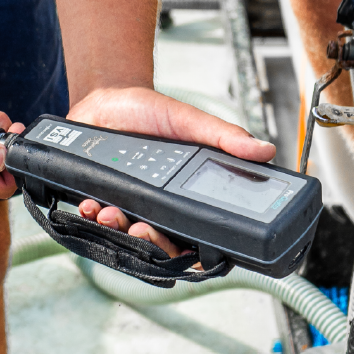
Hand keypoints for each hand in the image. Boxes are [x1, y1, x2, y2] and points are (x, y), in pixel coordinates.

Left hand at [68, 86, 273, 254]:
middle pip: (160, 248)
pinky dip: (91, 217)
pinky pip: (95, 222)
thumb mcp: (187, 120)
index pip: (195, 239)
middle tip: (141, 229)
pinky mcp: (99, 199)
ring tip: (109, 213)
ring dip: (117, 230)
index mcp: (183, 195)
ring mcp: (127, 205)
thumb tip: (264, 150)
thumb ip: (221, 136)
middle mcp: (156, 207)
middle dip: (150, 244)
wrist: (103, 100)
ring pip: (125, 239)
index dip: (193, 253)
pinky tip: (90, 205)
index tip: (186, 249)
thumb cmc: (147, 111)